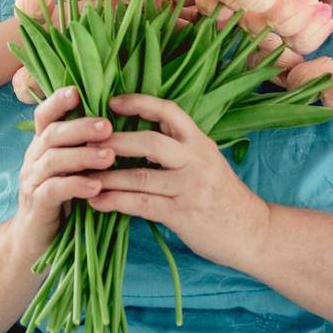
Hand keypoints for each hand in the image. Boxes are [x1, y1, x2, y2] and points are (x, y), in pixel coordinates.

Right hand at [9, 85, 113, 267]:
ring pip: (53, 159)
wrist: (34, 240)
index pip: (45, 115)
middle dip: (80, 127)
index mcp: (43, 145)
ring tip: (109, 157)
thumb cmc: (63, 199)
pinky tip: (96, 185)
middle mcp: (34, 158)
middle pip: (52, 133)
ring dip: (83, 155)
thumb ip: (85, 147)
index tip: (78, 92)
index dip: (58, 101)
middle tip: (108, 126)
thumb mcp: (71, 169)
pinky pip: (53, 190)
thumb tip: (119, 121)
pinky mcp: (37, 206)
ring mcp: (32, 181)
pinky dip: (75, 185)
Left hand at [85, 94, 269, 272]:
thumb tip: (138, 130)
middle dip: (113, 141)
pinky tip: (96, 201)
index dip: (139, 103)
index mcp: (200, 142)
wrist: (251, 231)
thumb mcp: (206, 160)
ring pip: (140, 176)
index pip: (169, 111)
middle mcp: (196, 160)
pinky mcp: (182, 214)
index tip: (111, 101)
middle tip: (85, 142)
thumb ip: (178, 145)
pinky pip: (141, 205)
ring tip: (81, 174)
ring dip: (107, 175)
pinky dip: (115, 201)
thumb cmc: (221, 194)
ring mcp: (189, 188)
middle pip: (149, 142)